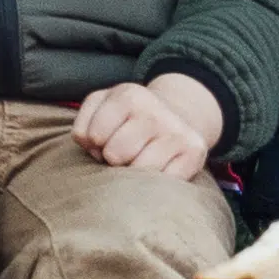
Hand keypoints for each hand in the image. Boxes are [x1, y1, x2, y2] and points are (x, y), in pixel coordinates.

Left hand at [72, 69, 225, 178]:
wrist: (173, 118)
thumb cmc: (126, 122)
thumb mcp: (100, 110)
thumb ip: (83, 125)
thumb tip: (93, 147)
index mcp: (128, 95)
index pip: (94, 135)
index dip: (95, 144)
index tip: (105, 140)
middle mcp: (154, 110)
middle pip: (116, 154)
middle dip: (114, 159)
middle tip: (124, 153)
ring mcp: (177, 131)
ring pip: (141, 170)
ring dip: (135, 173)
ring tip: (140, 160)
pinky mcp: (195, 151)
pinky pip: (165, 181)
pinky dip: (157, 183)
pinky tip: (160, 168)